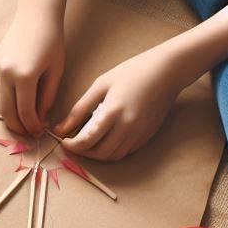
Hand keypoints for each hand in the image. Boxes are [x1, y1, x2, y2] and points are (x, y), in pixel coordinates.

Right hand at [0, 2, 65, 135]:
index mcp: (25, 76)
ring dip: (11, 116)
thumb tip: (39, 119)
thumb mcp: (56, 70)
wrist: (35, 13)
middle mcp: (6, 74)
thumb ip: (47, 97)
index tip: (39, 132)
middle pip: (8, 113)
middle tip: (29, 133)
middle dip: (18, 126)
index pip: (26, 112)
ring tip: (24, 120)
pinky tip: (17, 103)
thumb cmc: (51, 40)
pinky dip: (6, 101)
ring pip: (0, 104)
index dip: (33, 126)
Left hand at [53, 44, 183, 160]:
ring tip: (87, 144)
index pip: (86, 141)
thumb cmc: (132, 72)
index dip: (72, 146)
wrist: (168, 70)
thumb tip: (59, 129)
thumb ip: (79, 109)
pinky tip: (106, 140)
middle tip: (73, 144)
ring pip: (113, 156)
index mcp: (113, 112)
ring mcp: (139, 133)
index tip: (63, 141)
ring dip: (97, 155)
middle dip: (82, 153)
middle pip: (99, 153)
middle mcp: (127, 126)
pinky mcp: (147, 135)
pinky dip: (112, 151)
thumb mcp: (101, 85)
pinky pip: (126, 151)